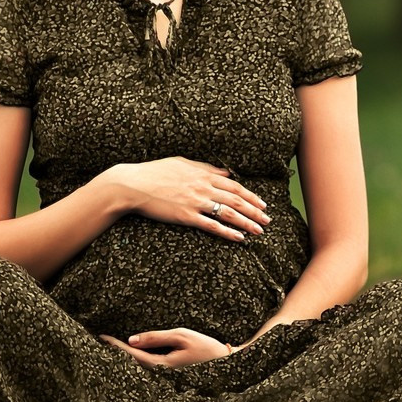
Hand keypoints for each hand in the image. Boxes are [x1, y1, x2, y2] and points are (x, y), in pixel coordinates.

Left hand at [98, 327, 232, 367]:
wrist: (228, 366)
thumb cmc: (206, 348)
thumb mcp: (182, 336)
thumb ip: (157, 337)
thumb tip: (132, 339)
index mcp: (161, 365)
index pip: (132, 354)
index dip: (116, 346)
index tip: (102, 337)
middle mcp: (161, 375)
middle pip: (133, 364)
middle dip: (118, 353)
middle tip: (101, 342)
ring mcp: (166, 378)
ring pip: (141, 367)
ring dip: (128, 357)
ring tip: (114, 347)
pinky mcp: (171, 377)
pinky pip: (150, 368)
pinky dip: (140, 360)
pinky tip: (136, 354)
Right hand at [107, 157, 271, 241]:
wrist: (134, 184)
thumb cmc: (155, 172)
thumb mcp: (183, 163)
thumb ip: (206, 168)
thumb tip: (225, 172)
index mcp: (203, 174)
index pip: (234, 185)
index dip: (251, 196)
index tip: (262, 204)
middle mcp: (203, 187)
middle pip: (236, 200)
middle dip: (254, 211)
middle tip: (267, 220)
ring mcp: (195, 202)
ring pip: (228, 213)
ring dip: (246, 222)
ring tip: (259, 231)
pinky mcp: (186, 216)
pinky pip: (212, 225)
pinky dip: (227, 232)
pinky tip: (239, 238)